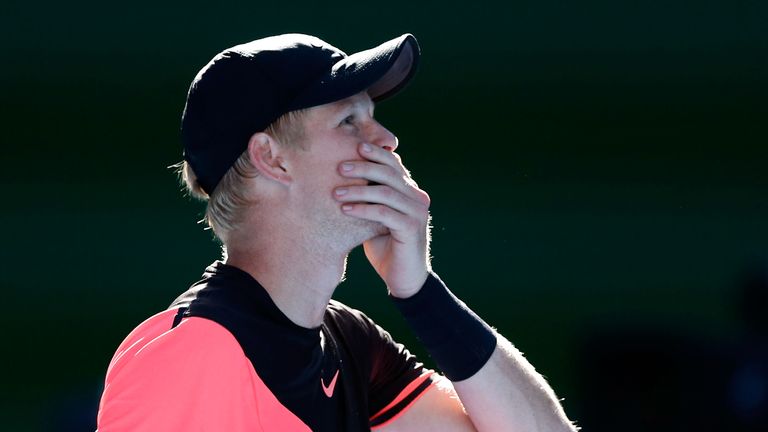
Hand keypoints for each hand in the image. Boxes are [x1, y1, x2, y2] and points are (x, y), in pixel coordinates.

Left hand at [335, 142, 431, 296]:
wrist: (404, 279)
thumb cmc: (386, 247)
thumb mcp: (375, 217)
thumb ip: (368, 198)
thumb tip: (342, 178)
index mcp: (410, 191)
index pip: (394, 164)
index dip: (375, 152)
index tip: (353, 146)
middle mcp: (417, 197)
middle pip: (390, 172)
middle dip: (363, 166)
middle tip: (339, 166)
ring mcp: (417, 212)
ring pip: (386, 191)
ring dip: (358, 189)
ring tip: (335, 192)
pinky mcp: (411, 228)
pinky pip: (384, 213)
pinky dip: (363, 209)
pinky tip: (345, 210)